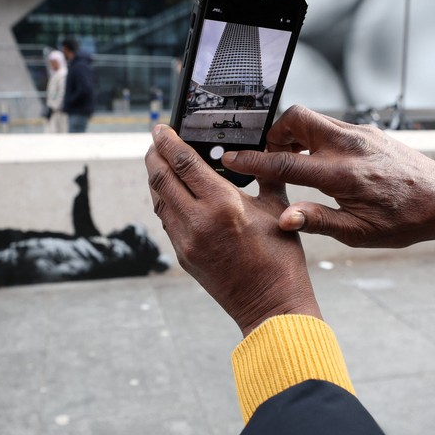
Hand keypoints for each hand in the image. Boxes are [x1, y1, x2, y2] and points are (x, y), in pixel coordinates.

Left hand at [145, 124, 320, 335]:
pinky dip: (164, 201)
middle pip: (161, 178)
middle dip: (154, 156)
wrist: (271, 305)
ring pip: (159, 200)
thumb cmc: (280, 258)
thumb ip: (261, 176)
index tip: (160, 129)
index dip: (167, 142)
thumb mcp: (276, 208)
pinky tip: (170, 192)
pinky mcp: (183, 256)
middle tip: (154, 141)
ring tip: (158, 162)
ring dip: (155, 178)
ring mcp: (186, 241)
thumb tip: (252, 153)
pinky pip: (166, 220)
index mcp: (222, 204)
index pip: (183, 163)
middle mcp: (198, 221)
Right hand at [222, 105, 434, 247]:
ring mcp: (359, 134)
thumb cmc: (406, 220)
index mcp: (343, 174)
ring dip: (293, 133)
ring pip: (312, 117)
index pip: (285, 162)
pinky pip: (330, 125)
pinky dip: (314, 136)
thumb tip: (283, 218)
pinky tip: (318, 161)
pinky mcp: (366, 131)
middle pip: (296, 117)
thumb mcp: (360, 233)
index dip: (253, 160)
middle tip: (270, 155)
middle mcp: (349, 146)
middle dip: (274, 132)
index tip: (231, 158)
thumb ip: (318, 221)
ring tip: (294, 161)